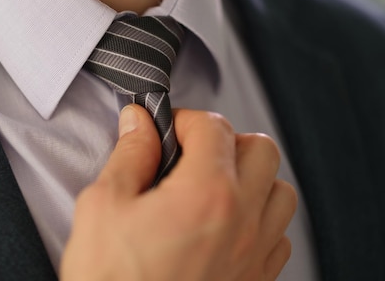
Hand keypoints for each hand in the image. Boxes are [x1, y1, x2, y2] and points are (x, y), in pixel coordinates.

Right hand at [60, 105, 296, 280]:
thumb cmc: (111, 280)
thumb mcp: (104, 206)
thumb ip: (129, 155)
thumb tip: (138, 123)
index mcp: (204, 194)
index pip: (215, 128)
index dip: (186, 119)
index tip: (167, 130)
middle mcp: (241, 222)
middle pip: (261, 150)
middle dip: (226, 141)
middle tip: (192, 152)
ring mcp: (254, 255)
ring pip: (280, 192)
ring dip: (251, 179)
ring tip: (214, 187)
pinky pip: (279, 236)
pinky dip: (260, 220)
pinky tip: (226, 226)